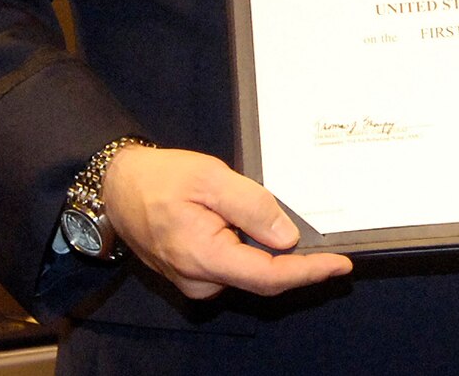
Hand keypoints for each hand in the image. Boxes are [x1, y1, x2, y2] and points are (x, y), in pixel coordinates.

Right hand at [100, 145, 351, 299]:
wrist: (117, 187)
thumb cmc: (160, 178)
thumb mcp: (211, 178)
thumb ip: (252, 206)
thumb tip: (287, 238)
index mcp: (204, 257)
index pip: (268, 276)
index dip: (309, 273)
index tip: (340, 265)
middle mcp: (200, 280)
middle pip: (263, 280)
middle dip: (300, 267)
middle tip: (332, 249)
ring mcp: (195, 281)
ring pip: (250, 275)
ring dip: (277, 260)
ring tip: (301, 236)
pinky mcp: (194, 274)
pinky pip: (235, 268)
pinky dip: (257, 255)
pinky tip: (268, 237)